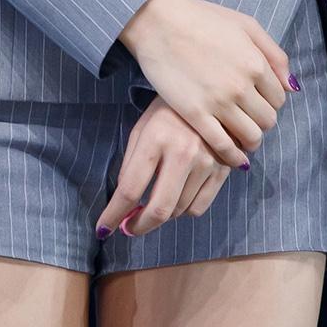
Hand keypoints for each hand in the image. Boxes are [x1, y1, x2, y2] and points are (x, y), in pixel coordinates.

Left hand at [95, 97, 234, 237]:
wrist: (210, 97)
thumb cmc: (167, 113)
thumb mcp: (141, 130)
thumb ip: (130, 164)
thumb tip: (123, 200)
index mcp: (154, 140)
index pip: (130, 188)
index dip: (114, 214)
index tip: (104, 229)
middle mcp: (182, 153)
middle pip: (159, 209)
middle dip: (140, 226)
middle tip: (129, 228)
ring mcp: (206, 163)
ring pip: (179, 210)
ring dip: (162, 214)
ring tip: (154, 201)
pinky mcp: (222, 171)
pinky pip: (198, 207)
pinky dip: (184, 210)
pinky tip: (177, 195)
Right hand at [118, 0, 293, 167]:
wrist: (156, 21)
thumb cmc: (199, 18)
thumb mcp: (244, 25)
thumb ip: (274, 54)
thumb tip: (292, 86)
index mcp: (255, 63)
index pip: (279, 99)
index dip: (269, 102)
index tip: (256, 102)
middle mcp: (241, 85)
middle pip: (268, 120)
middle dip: (261, 121)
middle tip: (247, 117)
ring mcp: (218, 102)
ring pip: (251, 136)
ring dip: (250, 140)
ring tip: (241, 137)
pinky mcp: (195, 114)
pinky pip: (223, 146)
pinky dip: (232, 156)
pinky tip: (232, 157)